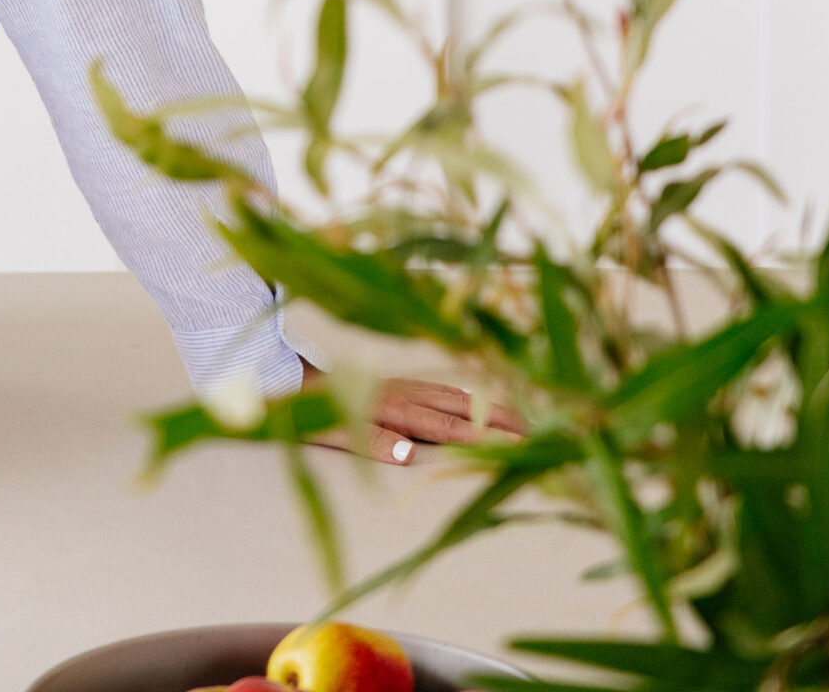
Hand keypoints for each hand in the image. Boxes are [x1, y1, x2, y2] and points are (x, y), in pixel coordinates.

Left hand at [302, 367, 522, 463]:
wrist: (291, 373)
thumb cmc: (314, 410)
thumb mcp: (336, 432)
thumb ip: (373, 441)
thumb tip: (410, 454)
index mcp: (394, 408)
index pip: (447, 427)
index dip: (480, 437)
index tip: (515, 446)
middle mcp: (406, 392)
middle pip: (462, 406)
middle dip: (500, 418)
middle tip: (537, 432)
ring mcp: (406, 384)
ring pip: (457, 393)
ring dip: (490, 404)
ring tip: (522, 418)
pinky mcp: (401, 382)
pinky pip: (444, 387)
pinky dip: (471, 394)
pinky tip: (482, 401)